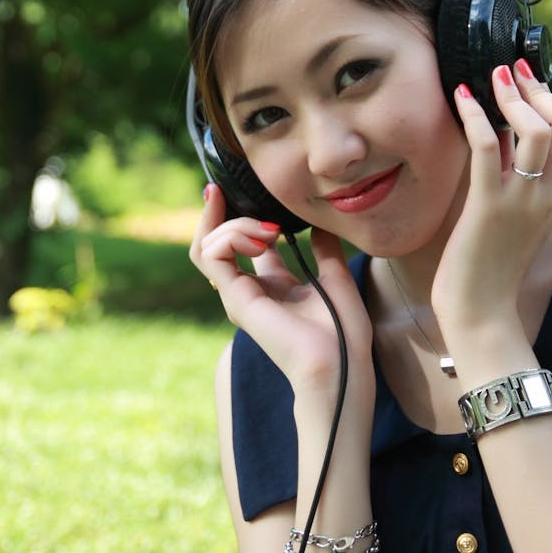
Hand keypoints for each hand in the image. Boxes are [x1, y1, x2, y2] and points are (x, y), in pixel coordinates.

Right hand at [190, 184, 372, 401]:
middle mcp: (249, 289)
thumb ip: (324, 249)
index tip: (235, 189)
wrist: (340, 364)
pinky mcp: (235, 298)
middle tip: (223, 190)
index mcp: (272, 285)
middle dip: (217, 212)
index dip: (237, 215)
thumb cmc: (343, 332)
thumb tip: (320, 224)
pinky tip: (262, 237)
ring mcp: (238, 295)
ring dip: (233, 224)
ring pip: (208, 245)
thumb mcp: (336, 277)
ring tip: (269, 229)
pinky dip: (231, 236)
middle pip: (214, 242)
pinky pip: (213, 255)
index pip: (241, 243)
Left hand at [431, 60, 551, 335]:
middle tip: (508, 71)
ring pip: (536, 129)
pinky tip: (461, 99)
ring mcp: (521, 200)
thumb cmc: (489, 266)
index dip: (549, 97)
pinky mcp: (488, 207)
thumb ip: (514, 178)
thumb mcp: (512, 215)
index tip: (525, 80)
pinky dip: (475, 115)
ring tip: (489, 78)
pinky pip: (487, 147)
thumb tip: (500, 137)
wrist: (481, 313)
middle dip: (537, 88)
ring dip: (510, 96)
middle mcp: (548, 193)